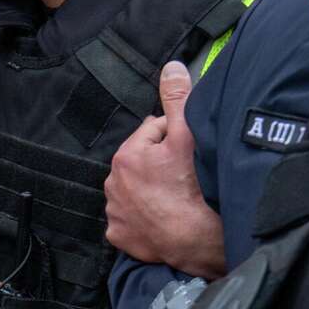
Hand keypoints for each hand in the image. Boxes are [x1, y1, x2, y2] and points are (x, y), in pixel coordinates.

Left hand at [105, 62, 225, 277]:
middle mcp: (113, 182)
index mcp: (126, 155)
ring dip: (150, 190)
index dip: (174, 136)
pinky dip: (142, 218)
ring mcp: (115, 211)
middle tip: (184, 174)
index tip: (189, 149)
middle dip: (158, 163)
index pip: (153, 133)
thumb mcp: (187, 137)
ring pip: (135, 190)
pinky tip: (160, 218)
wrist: (194, 240)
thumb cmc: (192, 188)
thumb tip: (172, 67)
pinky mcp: (120, 235)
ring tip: (174, 196)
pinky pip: (130, 220)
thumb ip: (178, 100)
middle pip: (141, 162)